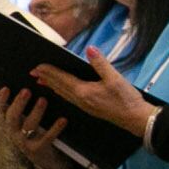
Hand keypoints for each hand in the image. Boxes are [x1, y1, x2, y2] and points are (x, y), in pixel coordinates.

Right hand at [0, 88, 71, 168]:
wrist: (42, 160)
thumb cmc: (32, 135)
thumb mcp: (22, 124)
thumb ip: (20, 110)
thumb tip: (23, 89)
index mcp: (7, 125)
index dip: (0, 101)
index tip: (6, 88)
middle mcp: (13, 134)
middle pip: (12, 118)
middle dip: (19, 104)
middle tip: (26, 90)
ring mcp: (24, 143)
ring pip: (28, 126)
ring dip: (35, 112)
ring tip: (43, 100)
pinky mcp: (38, 149)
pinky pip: (47, 138)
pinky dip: (55, 128)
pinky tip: (63, 120)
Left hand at [30, 49, 153, 142]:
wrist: (136, 119)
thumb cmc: (127, 99)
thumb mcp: (115, 78)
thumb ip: (101, 63)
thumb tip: (89, 49)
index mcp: (83, 91)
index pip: (61, 79)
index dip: (49, 72)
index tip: (37, 66)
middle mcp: (80, 99)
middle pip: (58, 87)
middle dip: (46, 78)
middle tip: (33, 72)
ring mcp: (84, 105)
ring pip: (63, 93)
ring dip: (51, 86)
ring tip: (41, 80)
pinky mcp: (89, 108)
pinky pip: (69, 98)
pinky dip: (61, 92)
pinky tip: (61, 91)